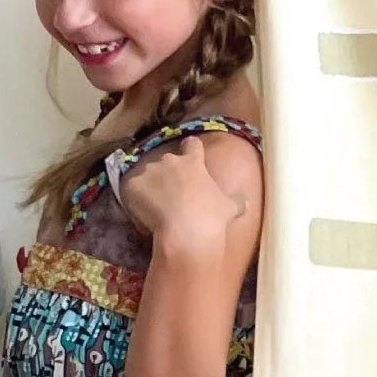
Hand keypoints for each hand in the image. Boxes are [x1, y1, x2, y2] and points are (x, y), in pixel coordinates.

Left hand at [119, 136, 247, 247]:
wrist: (186, 231)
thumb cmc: (211, 217)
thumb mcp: (230, 208)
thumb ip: (235, 201)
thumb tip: (244, 202)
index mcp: (193, 163)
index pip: (192, 145)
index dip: (191, 150)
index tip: (191, 155)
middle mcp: (170, 161)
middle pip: (167, 161)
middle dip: (168, 174)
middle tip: (174, 195)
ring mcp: (149, 172)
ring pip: (147, 176)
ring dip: (151, 187)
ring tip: (157, 208)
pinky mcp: (133, 185)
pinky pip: (133, 191)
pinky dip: (137, 201)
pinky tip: (145, 215)